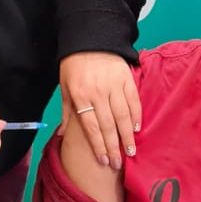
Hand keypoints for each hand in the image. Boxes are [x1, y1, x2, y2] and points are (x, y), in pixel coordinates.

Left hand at [59, 52, 140, 169]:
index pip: (91, 127)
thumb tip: (63, 135)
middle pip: (108, 125)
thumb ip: (67, 111)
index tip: (104, 160)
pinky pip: (133, 100)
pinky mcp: (126, 78)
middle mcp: (98, 92)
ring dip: (128, 136)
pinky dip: (136, 115)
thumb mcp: (65, 87)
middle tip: (118, 164)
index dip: (98, 145)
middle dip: (114, 147)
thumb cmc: (74, 64)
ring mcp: (114, 85)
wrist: (90, 37)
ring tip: (131, 151)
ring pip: (123, 116)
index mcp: (81, 96)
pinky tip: (138, 128)